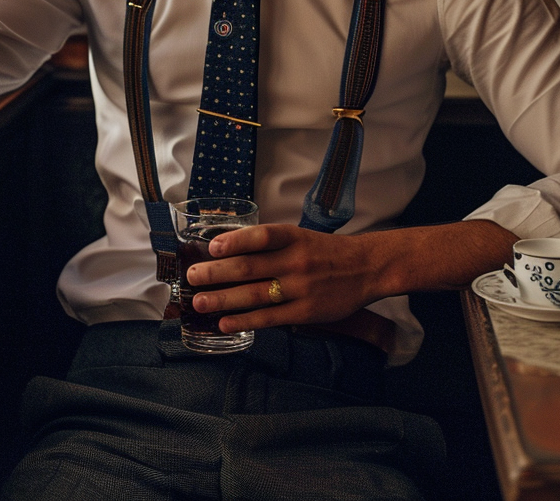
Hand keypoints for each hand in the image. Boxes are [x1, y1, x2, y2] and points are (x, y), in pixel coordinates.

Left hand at [185, 220, 517, 333]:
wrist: (367, 267)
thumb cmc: (326, 251)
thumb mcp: (300, 237)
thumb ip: (270, 244)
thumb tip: (227, 249)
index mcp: (293, 237)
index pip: (261, 236)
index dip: (235, 241)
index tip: (211, 246)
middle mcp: (296, 260)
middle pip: (250, 267)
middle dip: (217, 273)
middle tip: (192, 277)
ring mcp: (301, 288)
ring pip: (255, 295)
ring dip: (223, 300)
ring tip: (199, 303)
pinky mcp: (306, 312)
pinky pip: (270, 318)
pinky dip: (245, 321)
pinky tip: (225, 323)